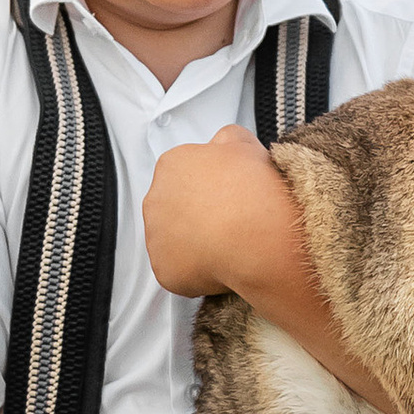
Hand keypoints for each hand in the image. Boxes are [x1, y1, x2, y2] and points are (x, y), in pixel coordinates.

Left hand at [143, 129, 296, 301]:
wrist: (257, 232)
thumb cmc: (254, 189)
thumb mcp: (245, 144)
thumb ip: (227, 140)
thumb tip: (224, 143)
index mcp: (173, 164)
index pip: (183, 176)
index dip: (208, 188)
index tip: (227, 197)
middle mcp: (156, 198)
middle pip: (174, 209)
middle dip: (197, 217)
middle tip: (229, 224)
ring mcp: (156, 236)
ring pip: (174, 243)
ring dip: (195, 246)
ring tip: (229, 247)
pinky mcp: (164, 269)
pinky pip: (180, 273)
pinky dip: (198, 274)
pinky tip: (223, 267)